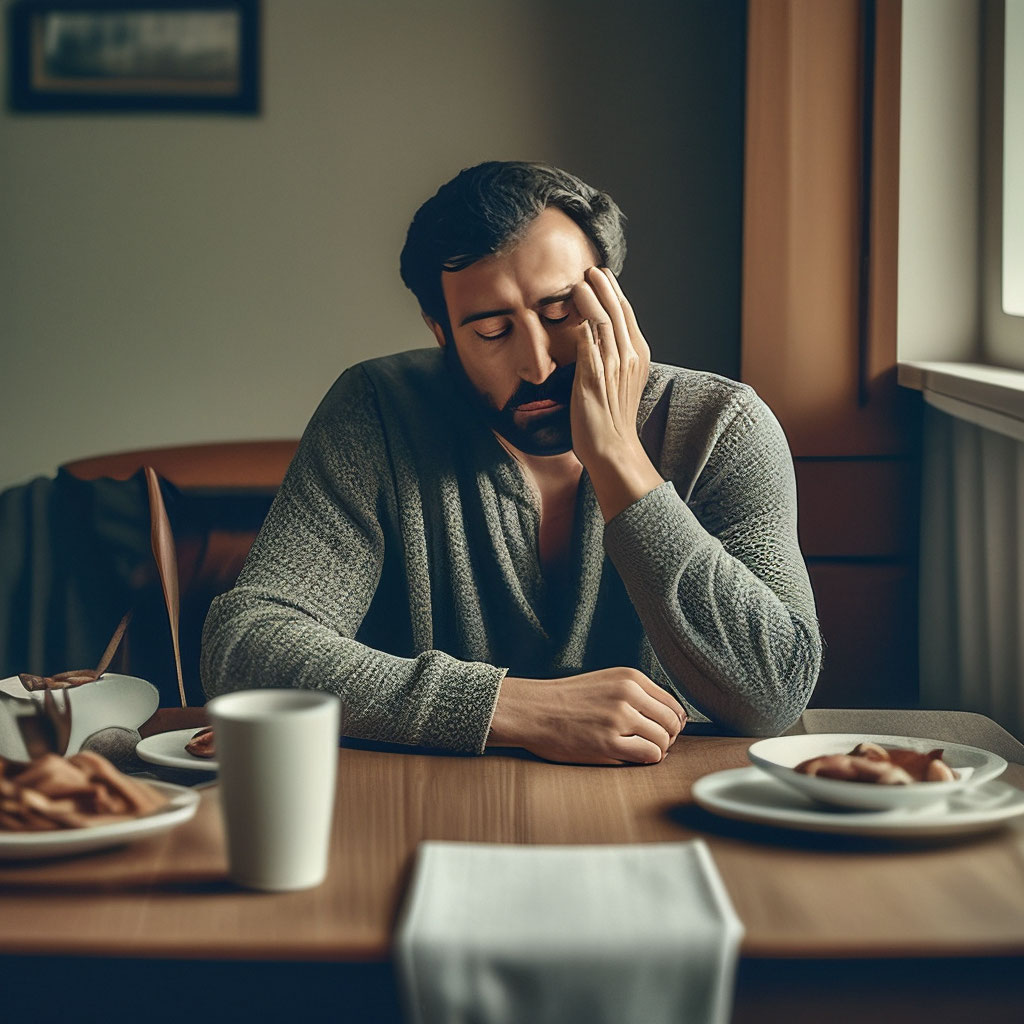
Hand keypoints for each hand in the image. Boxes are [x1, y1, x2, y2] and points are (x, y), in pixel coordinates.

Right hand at [486, 667, 686, 764]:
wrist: (531, 710)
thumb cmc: (565, 700)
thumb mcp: (605, 682)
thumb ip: (635, 694)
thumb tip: (669, 719)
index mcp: (629, 678)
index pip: (672, 704)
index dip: (672, 722)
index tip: (662, 730)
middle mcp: (628, 694)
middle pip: (672, 723)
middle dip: (668, 738)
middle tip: (651, 744)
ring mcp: (618, 719)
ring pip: (664, 741)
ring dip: (656, 750)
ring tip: (638, 751)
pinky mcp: (608, 743)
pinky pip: (650, 755)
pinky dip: (646, 759)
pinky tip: (629, 756)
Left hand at [570, 268, 663, 519]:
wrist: (613, 449)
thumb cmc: (612, 420)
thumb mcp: (619, 382)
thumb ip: (613, 358)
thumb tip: (596, 338)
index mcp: (638, 357)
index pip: (627, 315)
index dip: (615, 293)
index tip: (603, 277)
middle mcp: (629, 358)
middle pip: (617, 312)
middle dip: (604, 287)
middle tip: (591, 270)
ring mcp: (612, 367)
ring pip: (603, 322)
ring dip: (591, 299)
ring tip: (579, 282)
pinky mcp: (593, 377)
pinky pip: (588, 343)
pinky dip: (581, 324)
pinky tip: (573, 310)